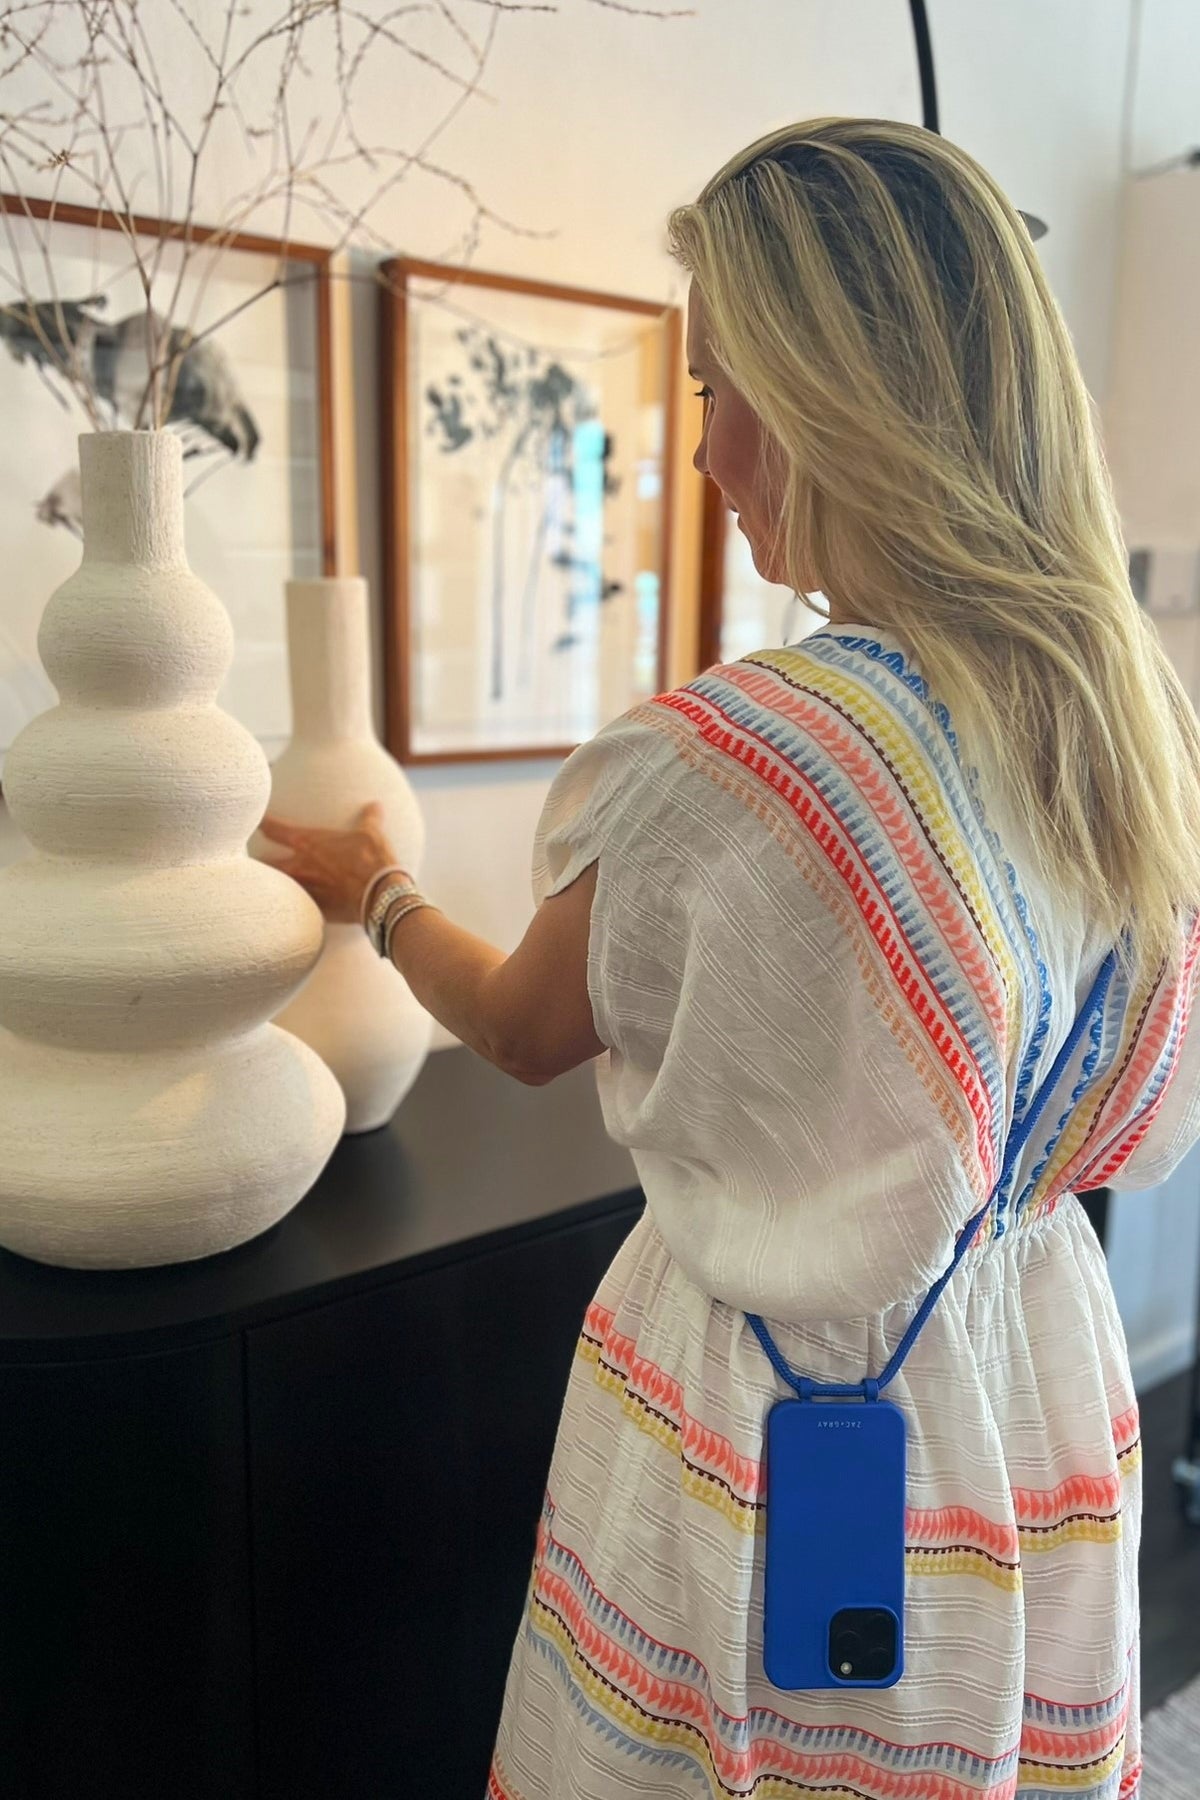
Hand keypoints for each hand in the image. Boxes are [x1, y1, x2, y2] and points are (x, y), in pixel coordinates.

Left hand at [258, 802, 409, 924]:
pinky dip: (297, 905)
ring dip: (275, 885)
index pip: (275, 829)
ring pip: (279, 888)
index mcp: (308, 843)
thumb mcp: (372, 834)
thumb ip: (369, 819)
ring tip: (271, 886)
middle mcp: (300, 866)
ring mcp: (306, 889)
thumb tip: (375, 805)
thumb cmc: (373, 860)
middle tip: (255, 861)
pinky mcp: (316, 909)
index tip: (256, 821)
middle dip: (260, 862)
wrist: (381, 895)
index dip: (262, 823)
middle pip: (267, 864)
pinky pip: (300, 906)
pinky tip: (297, 909)